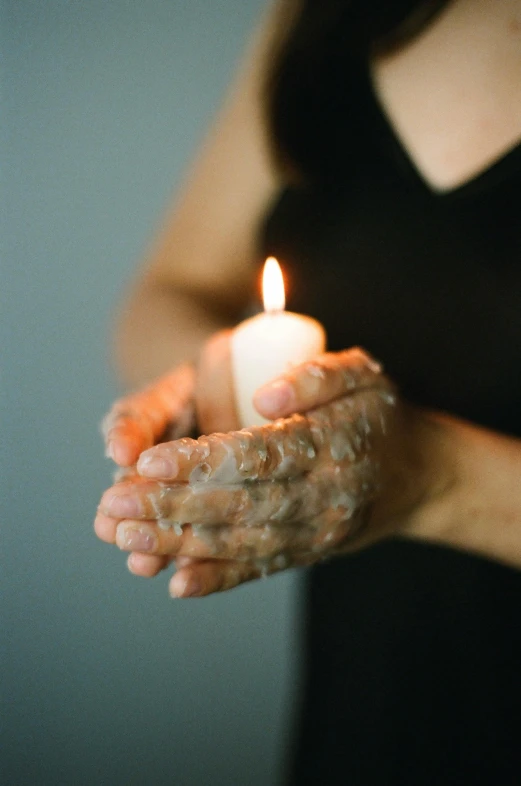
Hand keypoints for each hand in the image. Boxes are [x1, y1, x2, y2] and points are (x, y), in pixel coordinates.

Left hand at [96, 348, 449, 595]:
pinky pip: (261, 568)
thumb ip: (317, 376)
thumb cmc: (381, 414)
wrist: (419, 475)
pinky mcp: (309, 551)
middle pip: (240, 504)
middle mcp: (325, 495)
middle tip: (113, 505)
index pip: (259, 455)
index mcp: (333, 444)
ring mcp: (317, 530)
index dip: (202, 461)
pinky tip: (177, 583)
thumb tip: (266, 397)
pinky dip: (219, 578)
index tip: (148, 461)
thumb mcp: (363, 373)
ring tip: (124, 536)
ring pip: (243, 541)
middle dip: (171, 506)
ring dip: (180, 542)